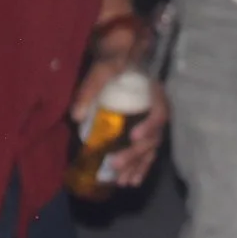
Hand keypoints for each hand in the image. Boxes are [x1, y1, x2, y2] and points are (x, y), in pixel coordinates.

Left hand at [73, 35, 169, 188]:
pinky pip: (147, 152)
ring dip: (137, 165)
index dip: (149, 126)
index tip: (133, 137)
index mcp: (153, 93)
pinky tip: (131, 180)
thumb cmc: (116, 62)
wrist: (125, 56)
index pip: (160, 112)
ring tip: (123, 181)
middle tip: (116, 165)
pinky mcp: (145, 130)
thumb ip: (90, 89)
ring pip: (151, 149)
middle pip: (153, 137)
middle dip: (135, 154)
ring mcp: (153, 122)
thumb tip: (76, 117)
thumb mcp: (103, 70)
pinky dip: (140, 167)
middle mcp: (157, 109)